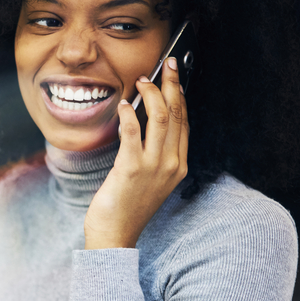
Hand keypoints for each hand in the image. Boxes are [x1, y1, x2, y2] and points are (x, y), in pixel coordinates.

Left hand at [84, 57, 189, 248]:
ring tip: (141, 81)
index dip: (180, 96)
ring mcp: (153, 167)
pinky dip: (129, 114)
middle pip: (177, 115)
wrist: (115, 235)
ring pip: (160, 118)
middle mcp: (171, 164)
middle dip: (172, 85)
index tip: (174, 76)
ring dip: (151, 94)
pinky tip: (123, 104)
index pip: (184, 123)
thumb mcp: (149, 180)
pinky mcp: (130, 169)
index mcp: (178, 166)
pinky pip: (132, 132)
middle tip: (166, 65)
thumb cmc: (127, 208)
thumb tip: (144, 121)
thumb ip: (153, 154)